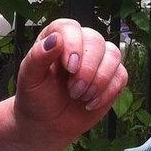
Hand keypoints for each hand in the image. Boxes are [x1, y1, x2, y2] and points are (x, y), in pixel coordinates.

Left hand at [14, 18, 126, 142]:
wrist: (47, 123)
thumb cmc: (36, 97)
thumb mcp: (29, 78)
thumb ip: (38, 56)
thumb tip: (56, 38)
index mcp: (57, 38)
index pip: (70, 27)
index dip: (74, 45)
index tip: (69, 68)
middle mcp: (80, 43)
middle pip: (96, 40)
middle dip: (87, 69)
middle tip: (73, 91)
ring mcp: (99, 59)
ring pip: (113, 54)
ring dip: (99, 80)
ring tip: (81, 97)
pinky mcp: (112, 76)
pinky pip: (121, 75)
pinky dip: (107, 92)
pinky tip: (90, 103)